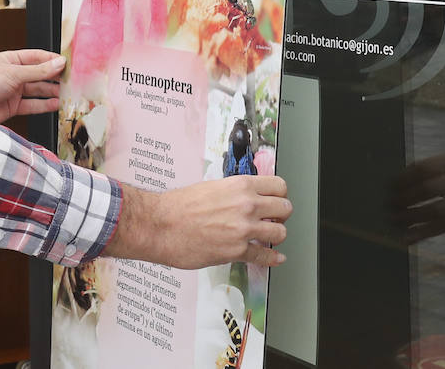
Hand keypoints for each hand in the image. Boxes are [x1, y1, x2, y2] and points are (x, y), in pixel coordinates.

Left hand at [0, 49, 63, 122]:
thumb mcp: (13, 73)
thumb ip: (38, 71)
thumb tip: (57, 63)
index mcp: (10, 60)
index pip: (36, 57)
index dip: (52, 60)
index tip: (67, 63)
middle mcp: (12, 75)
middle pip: (39, 74)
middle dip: (54, 77)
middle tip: (71, 80)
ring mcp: (13, 91)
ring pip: (37, 90)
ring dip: (52, 92)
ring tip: (67, 93)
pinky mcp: (13, 107)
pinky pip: (32, 105)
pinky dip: (44, 105)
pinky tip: (56, 104)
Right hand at [104, 176, 290, 269]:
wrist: (160, 225)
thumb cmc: (178, 206)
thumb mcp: (210, 187)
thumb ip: (233, 192)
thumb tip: (244, 198)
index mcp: (240, 185)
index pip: (279, 186)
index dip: (279, 195)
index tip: (276, 200)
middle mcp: (246, 205)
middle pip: (285, 208)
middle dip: (281, 214)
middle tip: (274, 218)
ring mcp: (243, 229)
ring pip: (280, 232)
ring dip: (276, 235)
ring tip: (268, 236)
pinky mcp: (237, 251)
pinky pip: (265, 256)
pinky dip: (273, 259)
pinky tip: (275, 258)